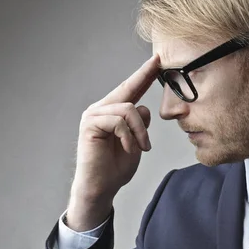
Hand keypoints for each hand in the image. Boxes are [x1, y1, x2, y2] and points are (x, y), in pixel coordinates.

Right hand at [66, 54, 159, 230]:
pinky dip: (128, 136)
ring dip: (140, 131)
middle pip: (128, 89)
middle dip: (144, 76)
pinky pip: (118, 121)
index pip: (130, 89)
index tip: (157, 60)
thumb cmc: (116, 167)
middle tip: (158, 63)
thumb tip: (144, 108)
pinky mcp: (89, 124)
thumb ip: (140, 124)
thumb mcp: (136, 142)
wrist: (101, 188)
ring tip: (142, 147)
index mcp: (112, 112)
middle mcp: (101, 109)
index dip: (144, 74)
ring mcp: (93, 115)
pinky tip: (128, 148)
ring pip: (128, 109)